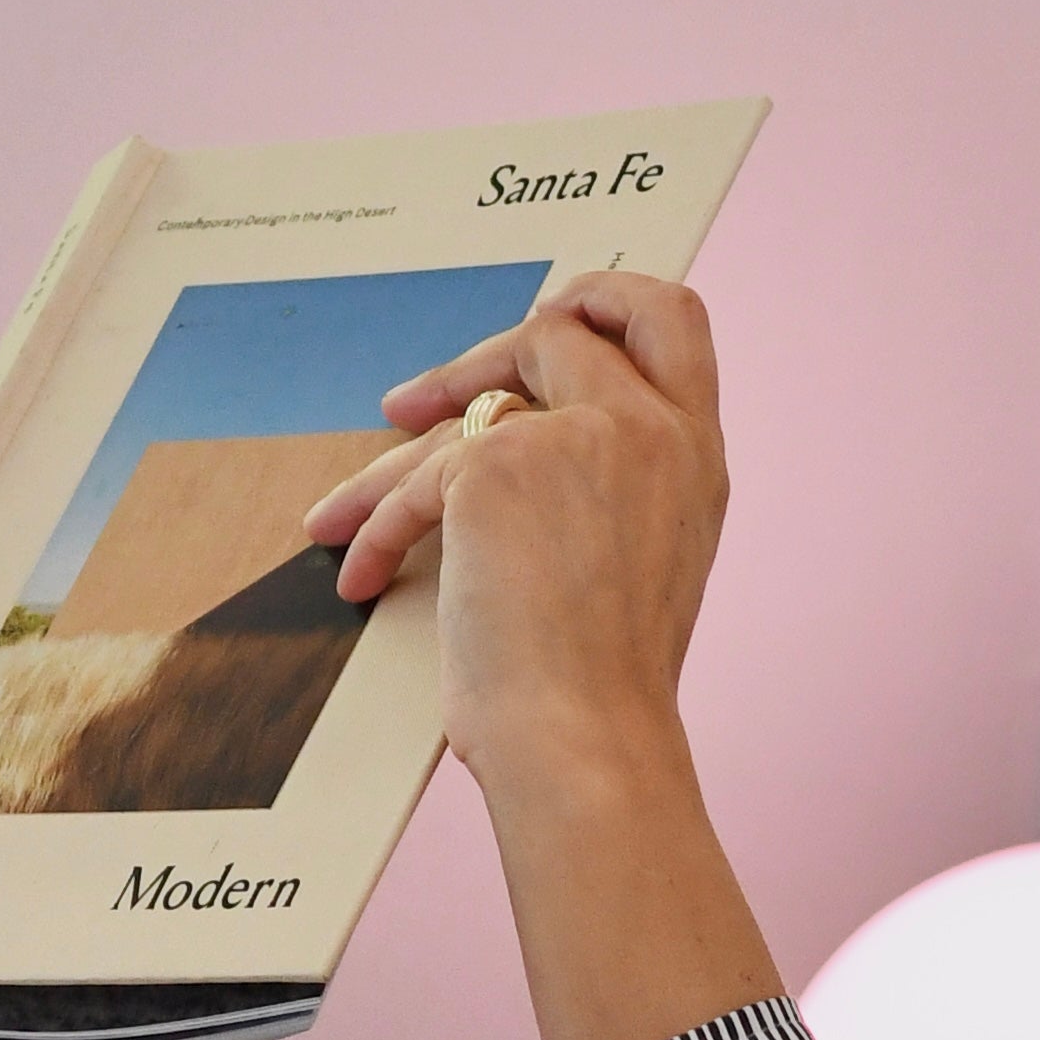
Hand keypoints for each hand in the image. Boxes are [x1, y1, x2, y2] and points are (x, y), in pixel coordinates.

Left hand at [303, 273, 728, 808]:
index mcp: (696, 456)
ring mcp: (583, 434)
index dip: (607, 302)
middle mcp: (653, 429)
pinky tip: (364, 574)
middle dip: (487, 348)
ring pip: (469, 408)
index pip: (674, 320)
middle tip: (420, 400)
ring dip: (393, 463)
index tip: (552, 326)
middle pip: (572, 320)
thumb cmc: (605, 688)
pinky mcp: (500, 462)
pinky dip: (379, 528)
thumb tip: (513, 443)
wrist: (587, 738)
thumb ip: (612, 489)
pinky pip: (419, 477)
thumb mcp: (642, 563)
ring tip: (343, 509)